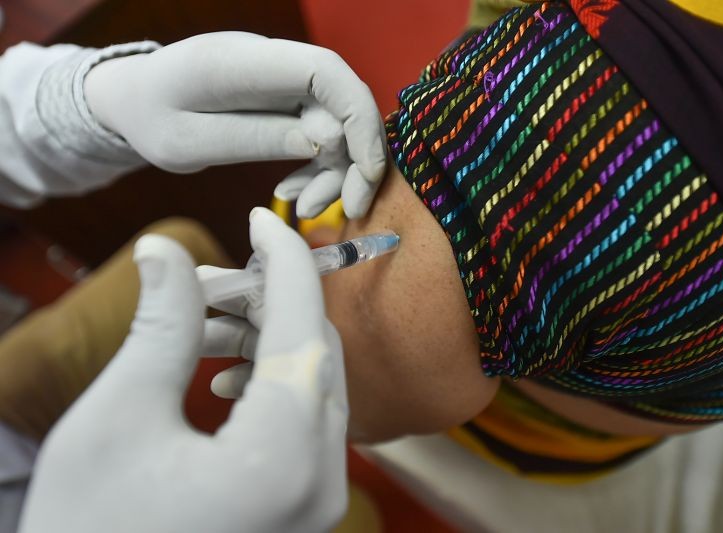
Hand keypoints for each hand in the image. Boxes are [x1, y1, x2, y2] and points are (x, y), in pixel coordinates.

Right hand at [19, 208, 347, 532]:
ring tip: (212, 318)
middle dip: (276, 300)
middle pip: (319, 356)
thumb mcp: (116, 420)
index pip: (303, 327)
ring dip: (272, 341)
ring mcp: (318, 503)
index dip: (285, 260)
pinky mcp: (303, 510)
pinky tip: (223, 374)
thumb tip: (167, 249)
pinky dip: (274, 385)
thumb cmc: (87, 531)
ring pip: (316, 388)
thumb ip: (160, 327)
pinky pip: (306, 424)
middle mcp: (320, 483)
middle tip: (223, 272)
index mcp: (279, 458)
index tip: (263, 216)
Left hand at [84, 32, 386, 217]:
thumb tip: (325, 141)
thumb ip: (254, 138)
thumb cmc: (149, 118)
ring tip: (306, 209)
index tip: (367, 172)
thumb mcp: (188, 142)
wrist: (133, 100)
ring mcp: (282, 80)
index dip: (358, 117)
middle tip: (347, 209)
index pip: (324, 70)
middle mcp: (272, 62)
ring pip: (336, 123)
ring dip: (334, 171)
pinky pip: (319, 133)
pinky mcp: (285, 100)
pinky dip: (317, 167)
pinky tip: (293, 194)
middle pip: (341, 101)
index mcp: (242, 61)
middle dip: (355, 158)